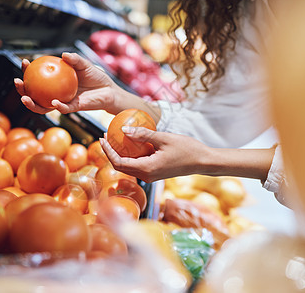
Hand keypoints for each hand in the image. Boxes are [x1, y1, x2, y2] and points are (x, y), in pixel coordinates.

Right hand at [14, 53, 118, 114]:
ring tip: (25, 98)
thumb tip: (63, 55)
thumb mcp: (84, 64)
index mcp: (56, 82)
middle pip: (34, 94)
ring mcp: (63, 102)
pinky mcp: (73, 109)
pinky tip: (53, 102)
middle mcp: (56, 93)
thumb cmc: (95, 76)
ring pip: (43, 106)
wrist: (109, 90)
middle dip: (22, 89)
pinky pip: (62, 108)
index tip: (24, 62)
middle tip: (17, 81)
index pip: (38, 77)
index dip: (28, 71)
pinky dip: (57, 106)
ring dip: (32, 104)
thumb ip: (75, 59)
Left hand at [99, 127, 215, 182]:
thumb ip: (143, 134)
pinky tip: (130, 143)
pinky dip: (130, 155)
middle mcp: (146, 176)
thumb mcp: (164, 138)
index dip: (107, 151)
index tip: (102, 137)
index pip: (118, 162)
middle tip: (105, 136)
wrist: (203, 162)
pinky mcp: (154, 173)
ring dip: (119, 154)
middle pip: (120, 166)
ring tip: (114, 137)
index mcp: (147, 169)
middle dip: (110, 152)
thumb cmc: (187, 149)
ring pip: (128, 167)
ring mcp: (150, 176)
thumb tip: (123, 129)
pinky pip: (137, 165)